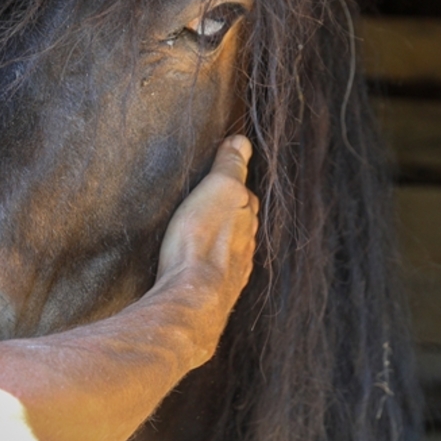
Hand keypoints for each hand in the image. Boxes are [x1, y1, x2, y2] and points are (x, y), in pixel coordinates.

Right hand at [153, 135, 258, 363]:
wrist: (193, 299)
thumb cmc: (203, 241)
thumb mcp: (218, 189)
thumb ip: (230, 166)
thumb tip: (242, 141)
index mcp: (247, 218)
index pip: (246, 195)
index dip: (234, 185)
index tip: (223, 177)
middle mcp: (246, 247)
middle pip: (241, 225)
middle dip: (229, 216)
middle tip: (209, 206)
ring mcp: (232, 274)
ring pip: (230, 252)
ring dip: (219, 244)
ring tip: (200, 237)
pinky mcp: (214, 296)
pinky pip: (214, 275)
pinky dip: (208, 267)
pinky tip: (196, 269)